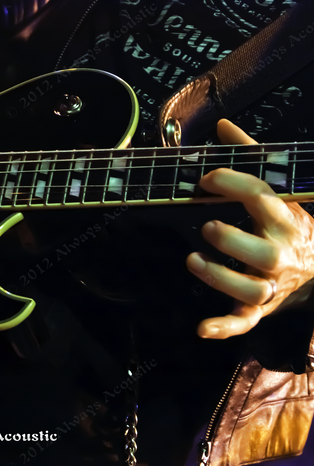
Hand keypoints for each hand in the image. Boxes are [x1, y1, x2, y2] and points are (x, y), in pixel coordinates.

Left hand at [187, 119, 313, 338]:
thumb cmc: (289, 226)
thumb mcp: (278, 190)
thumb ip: (251, 157)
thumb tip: (222, 126)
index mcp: (285, 220)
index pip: (263, 198)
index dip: (233, 185)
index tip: (205, 179)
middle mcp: (280, 254)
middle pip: (261, 252)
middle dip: (231, 239)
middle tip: (207, 225)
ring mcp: (271, 284)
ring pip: (250, 290)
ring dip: (220, 277)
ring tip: (193, 260)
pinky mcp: (259, 309)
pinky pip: (244, 323)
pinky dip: (224, 328)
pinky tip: (202, 328)